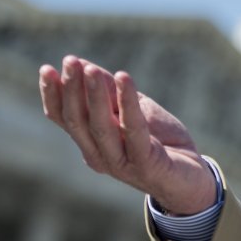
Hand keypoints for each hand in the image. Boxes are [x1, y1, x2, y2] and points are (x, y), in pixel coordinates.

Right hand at [39, 55, 217, 214]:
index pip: (64, 119)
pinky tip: (124, 78)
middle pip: (77, 121)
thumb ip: (114, 95)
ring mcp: (121, 163)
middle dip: (71, 89)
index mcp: (92, 144)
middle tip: (70, 61)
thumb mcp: (137, 111)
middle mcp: (100, 156)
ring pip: (99, 126)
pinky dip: (127, 103)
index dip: (53, 95)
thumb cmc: (163, 143)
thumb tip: (89, 67)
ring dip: (94, 95)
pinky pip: (134, 130)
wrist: (194, 179)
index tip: (46, 68)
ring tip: (90, 69)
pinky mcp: (145, 163)